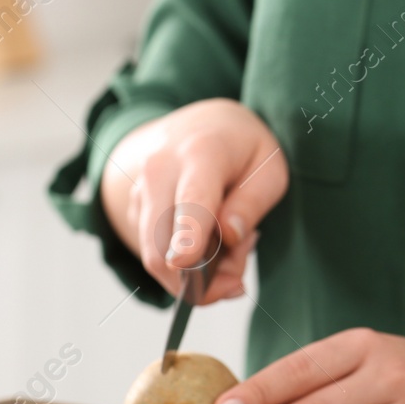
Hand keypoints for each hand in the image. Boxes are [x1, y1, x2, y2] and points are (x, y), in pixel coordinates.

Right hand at [99, 98, 288, 301]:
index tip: (184, 262)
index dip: (187, 236)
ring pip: (156, 256)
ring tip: (230, 248)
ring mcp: (141, 189)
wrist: (200, 124)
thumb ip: (252, 203)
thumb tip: (230, 235)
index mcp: (201, 152)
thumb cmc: (242, 149)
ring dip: (195, 273)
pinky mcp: (135, 209)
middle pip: (162, 243)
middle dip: (201, 279)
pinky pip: (154, 253)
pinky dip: (182, 264)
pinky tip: (209, 242)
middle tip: (239, 273)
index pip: (192, 200)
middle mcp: (160, 169)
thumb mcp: (269, 168)